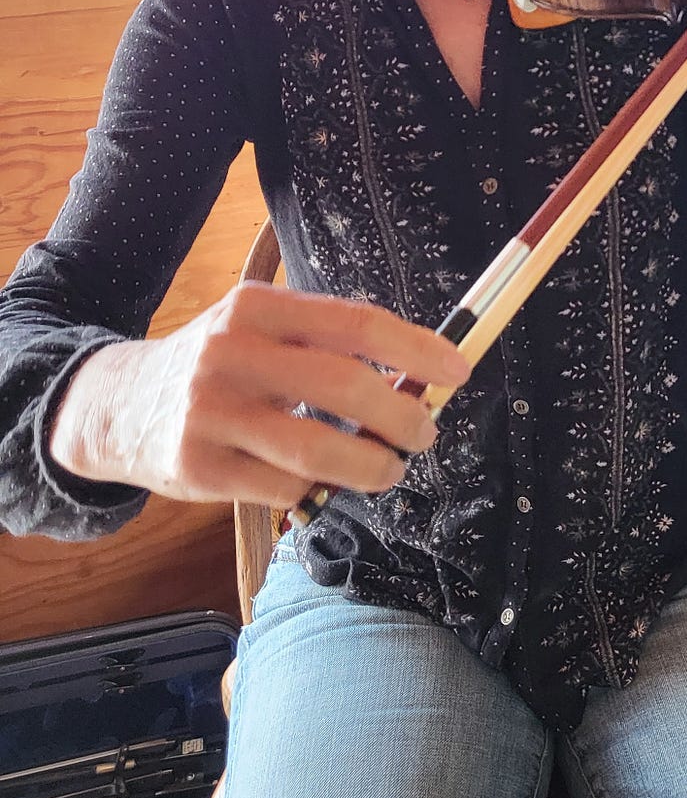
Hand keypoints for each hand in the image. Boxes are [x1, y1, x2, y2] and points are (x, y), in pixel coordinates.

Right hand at [47, 284, 471, 509]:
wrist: (118, 406)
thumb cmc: (218, 366)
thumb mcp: (260, 329)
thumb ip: (327, 343)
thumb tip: (419, 372)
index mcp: (258, 308)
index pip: (358, 323)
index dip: (417, 349)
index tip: (457, 370)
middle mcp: (231, 353)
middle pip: (346, 386)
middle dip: (403, 416)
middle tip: (423, 432)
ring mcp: (211, 412)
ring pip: (318, 448)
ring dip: (372, 465)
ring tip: (389, 468)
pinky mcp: (198, 468)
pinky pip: (284, 487)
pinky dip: (318, 489)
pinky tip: (324, 481)